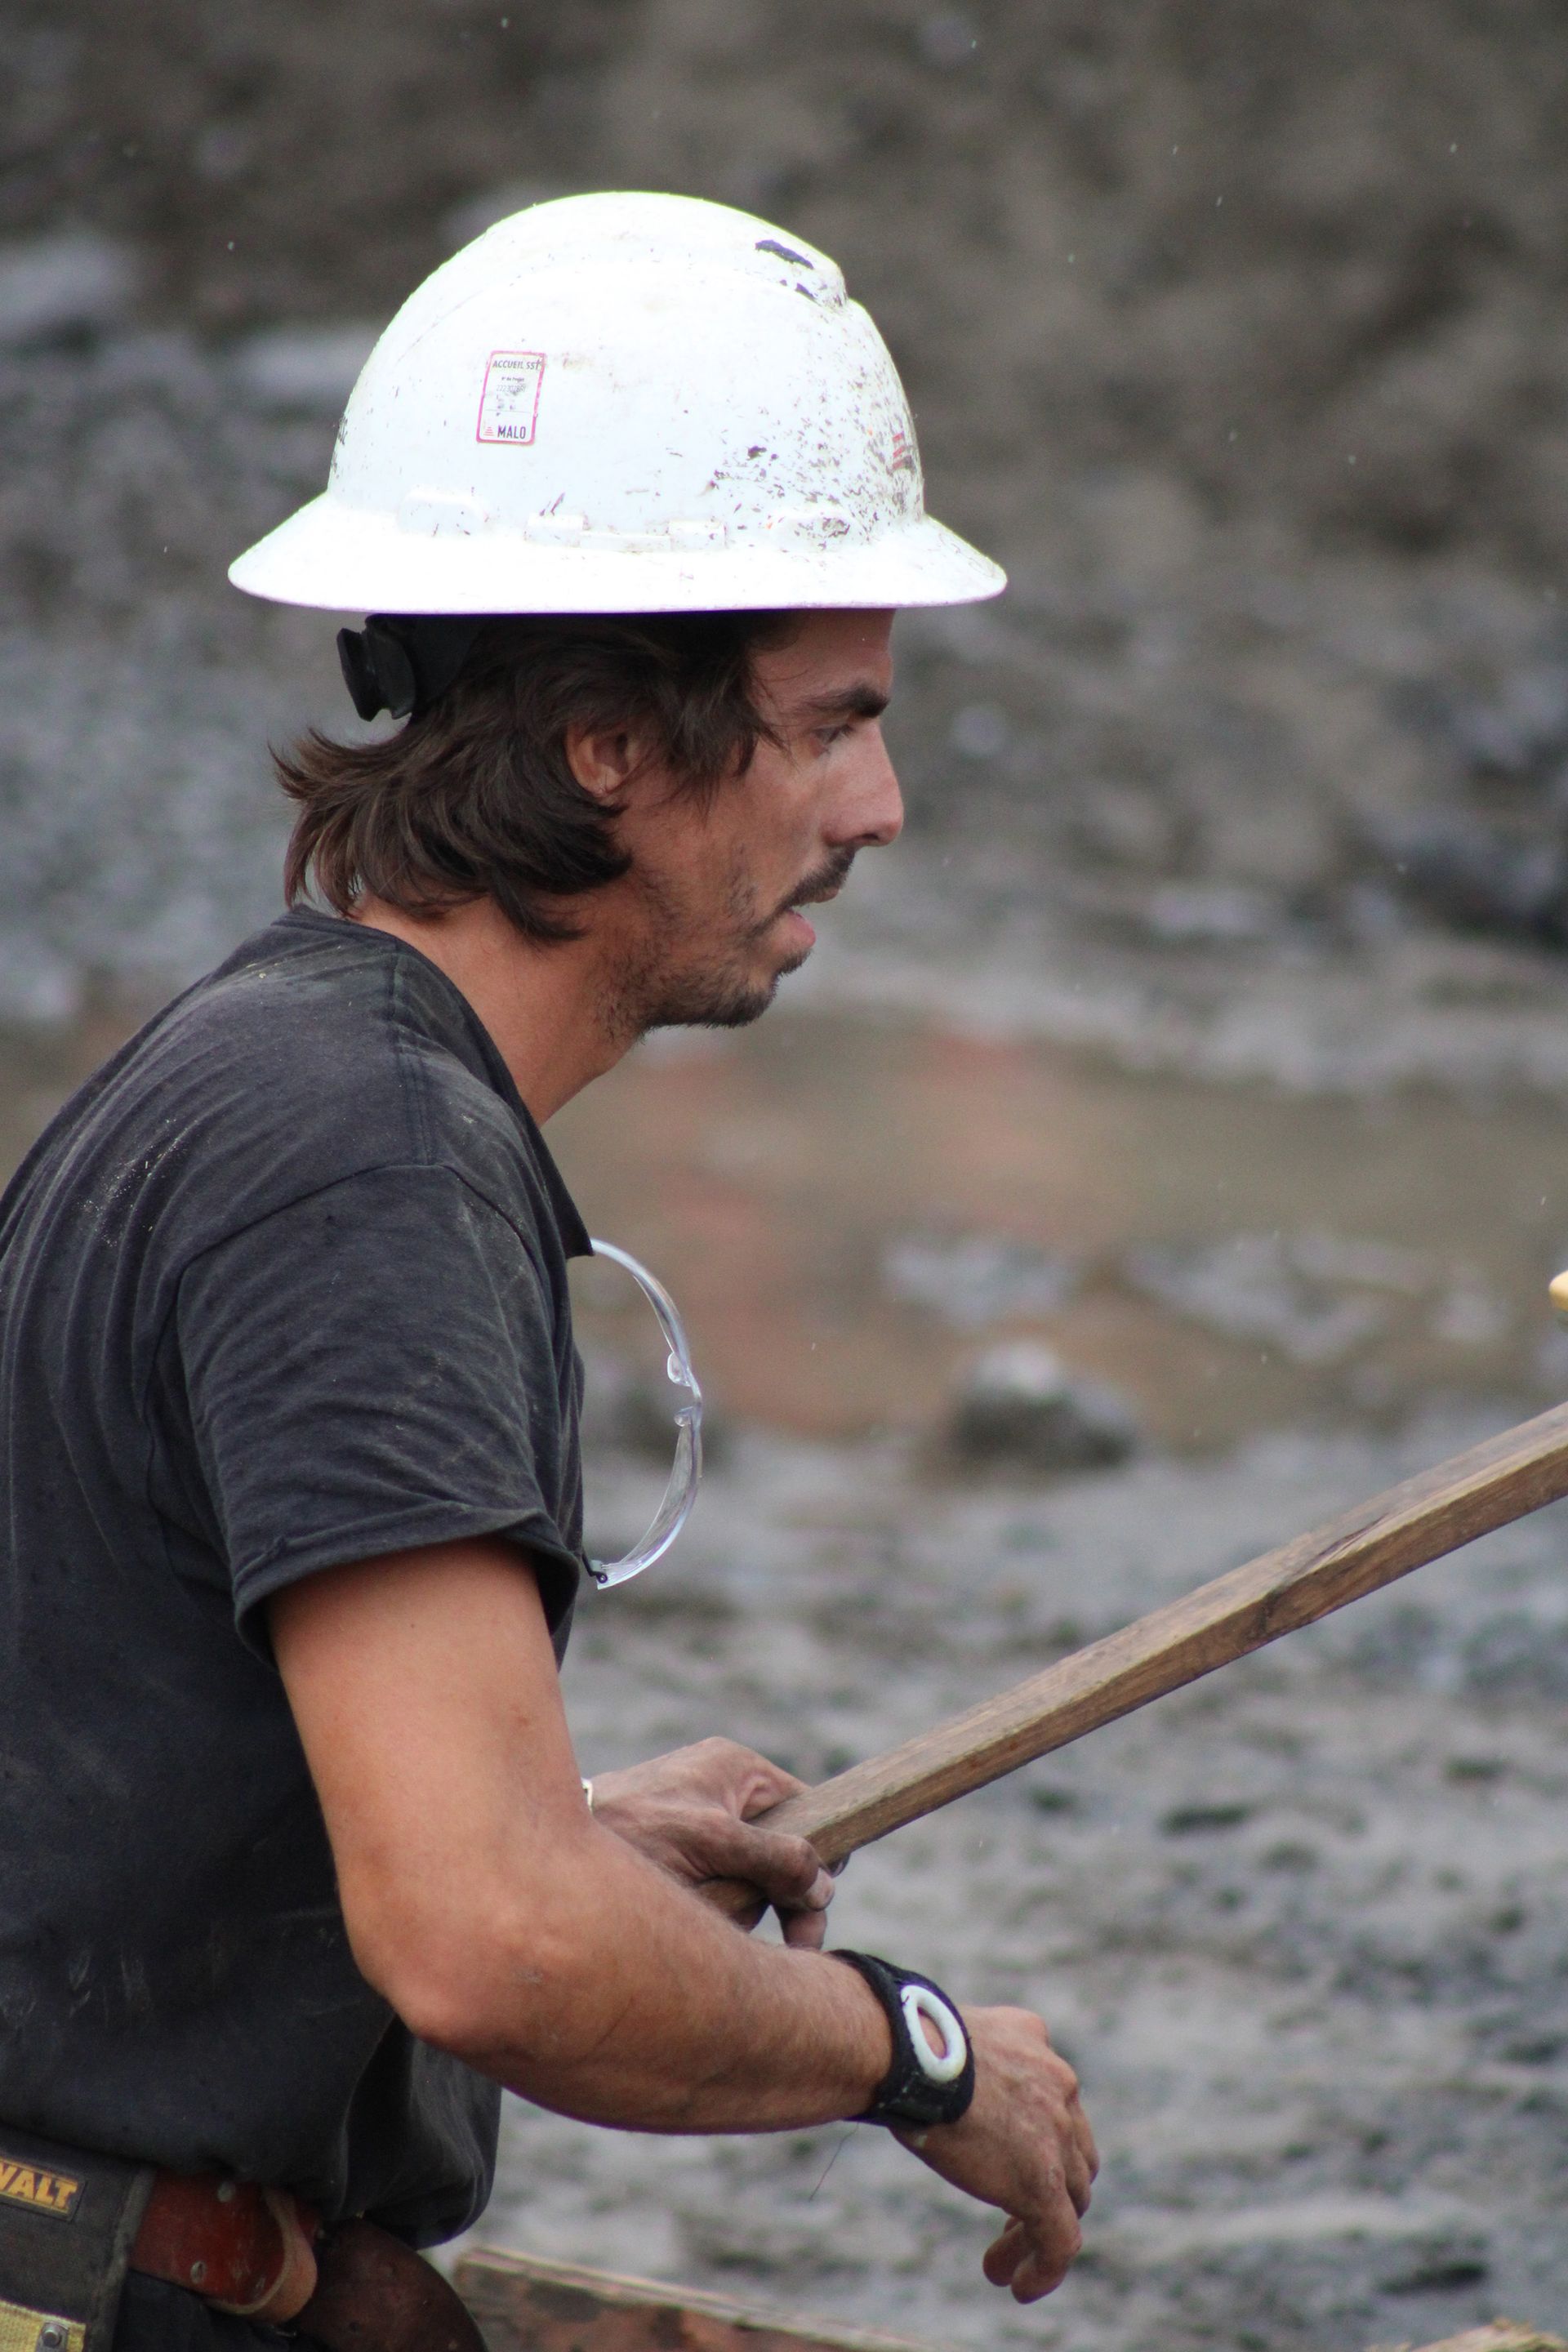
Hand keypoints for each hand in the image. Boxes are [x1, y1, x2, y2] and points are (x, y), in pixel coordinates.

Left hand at [585, 1738, 834, 1946]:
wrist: (543, 1849)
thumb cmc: (631, 1832)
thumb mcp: (714, 1841)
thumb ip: (774, 1858)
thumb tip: (823, 1883)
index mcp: (736, 1769)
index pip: (806, 1808)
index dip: (819, 1857)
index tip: (820, 1901)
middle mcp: (721, 1791)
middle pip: (782, 1852)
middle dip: (784, 1899)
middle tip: (797, 1945)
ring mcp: (697, 1823)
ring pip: (750, 1879)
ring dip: (743, 1910)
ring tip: (714, 1919)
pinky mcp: (675, 1854)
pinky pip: (715, 1890)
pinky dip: (712, 1913)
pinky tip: (696, 1924)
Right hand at [897, 2006, 1096, 2301]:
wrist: (915, 2056)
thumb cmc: (904, 2043)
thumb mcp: (942, 2038)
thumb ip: (957, 2058)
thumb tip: (920, 2071)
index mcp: (1033, 2041)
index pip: (1053, 2100)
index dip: (1036, 2138)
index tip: (1002, 2161)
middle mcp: (1058, 2085)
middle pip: (1071, 2153)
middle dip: (1046, 2187)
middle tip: (1007, 2215)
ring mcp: (1056, 2136)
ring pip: (1069, 2199)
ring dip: (1036, 2230)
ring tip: (998, 2261)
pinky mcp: (1043, 2183)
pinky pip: (1059, 2241)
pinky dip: (1045, 2268)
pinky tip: (1019, 2287)